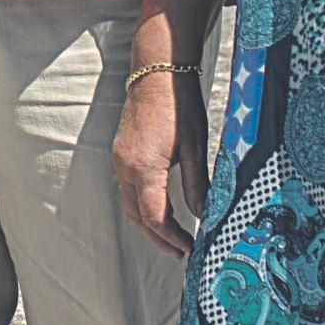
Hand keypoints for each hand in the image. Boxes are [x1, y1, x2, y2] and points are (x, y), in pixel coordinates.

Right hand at [115, 64, 210, 255]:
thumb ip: (197, 185)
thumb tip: (204, 215)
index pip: (155, 217)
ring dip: (148, 224)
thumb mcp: (195, 147)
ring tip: (170, 237)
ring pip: (129, 204)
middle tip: (179, 252)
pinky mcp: (121, 153)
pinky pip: (127, 189)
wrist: (157, 72)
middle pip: (137, 216)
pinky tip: (159, 208)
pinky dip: (142, 205)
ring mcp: (120, 159)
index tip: (189, 248)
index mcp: (144, 168)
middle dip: (158, 238)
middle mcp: (125, 167)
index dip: (173, 237)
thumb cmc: (178, 105)